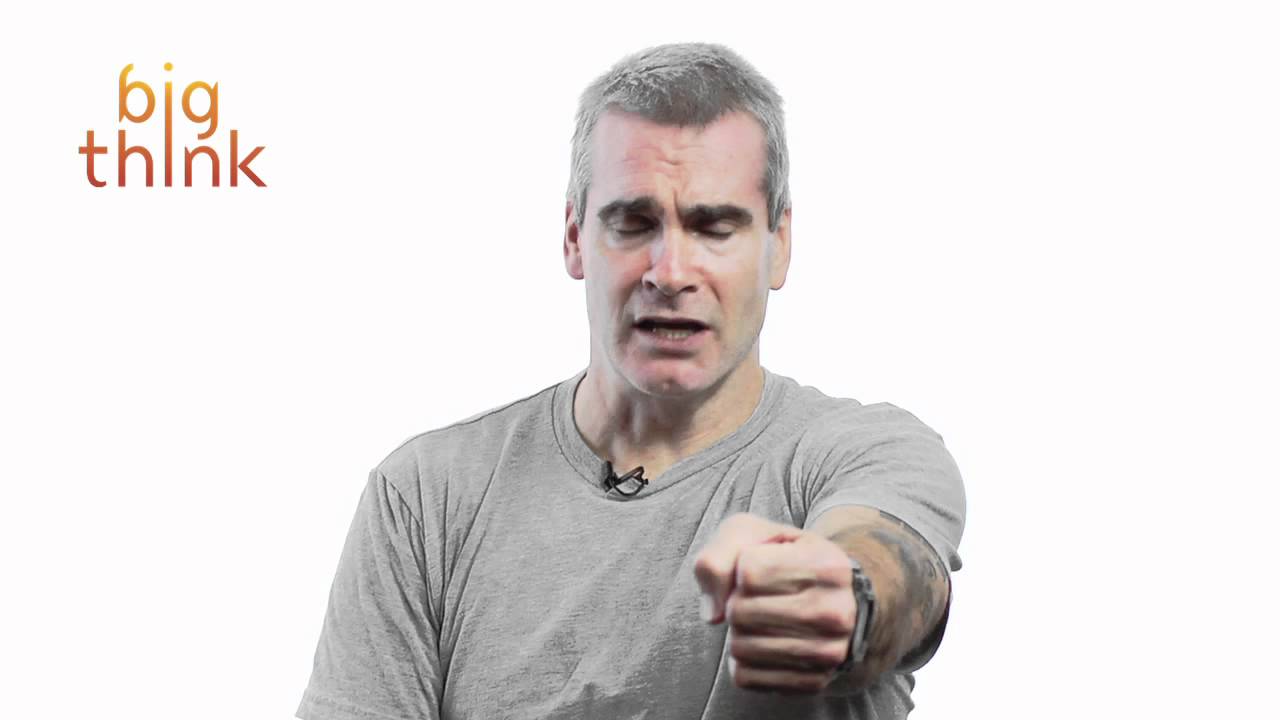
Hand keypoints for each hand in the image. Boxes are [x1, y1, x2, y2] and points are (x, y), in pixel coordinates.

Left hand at [692, 512, 855, 693]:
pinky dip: (742, 660)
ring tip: (760, 619)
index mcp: (828, 566)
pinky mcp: (813, 683)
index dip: (740, 567)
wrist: (837, 599)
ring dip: (737, 631)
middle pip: (738, 612)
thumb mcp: (754, 534)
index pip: (747, 571)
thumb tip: (711, 615)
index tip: (759, 567)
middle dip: (735, 601)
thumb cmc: (786, 559)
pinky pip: (745, 677)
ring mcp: (828, 653)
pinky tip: (763, 643)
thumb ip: (719, 555)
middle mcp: (835, 612)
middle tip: (756, 596)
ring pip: (739, 648)